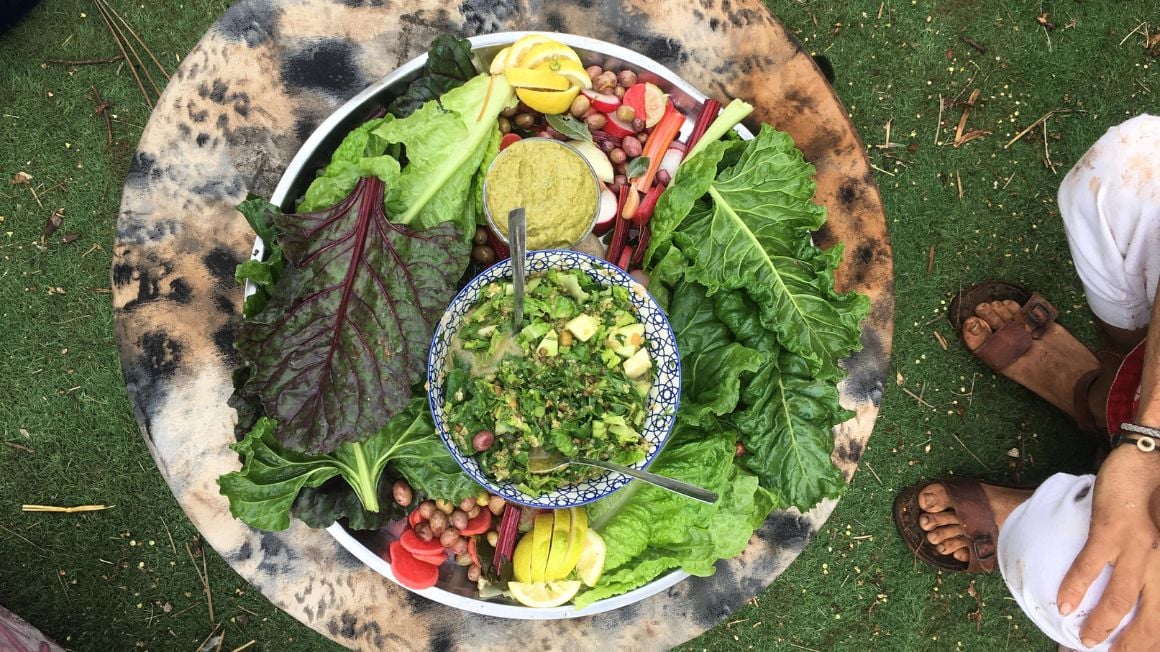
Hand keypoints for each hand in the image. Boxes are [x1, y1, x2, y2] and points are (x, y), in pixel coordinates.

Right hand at [1057, 445, 1159, 650]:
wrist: (1151, 458)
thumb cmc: (1157, 499)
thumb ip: (1154, 567)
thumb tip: (1136, 597)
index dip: (1151, 643)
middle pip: (1153, 620)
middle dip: (1131, 646)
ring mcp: (1138, 547)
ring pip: (1122, 600)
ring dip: (1102, 626)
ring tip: (1086, 641)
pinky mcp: (1111, 529)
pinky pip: (1090, 566)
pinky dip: (1075, 588)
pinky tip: (1063, 605)